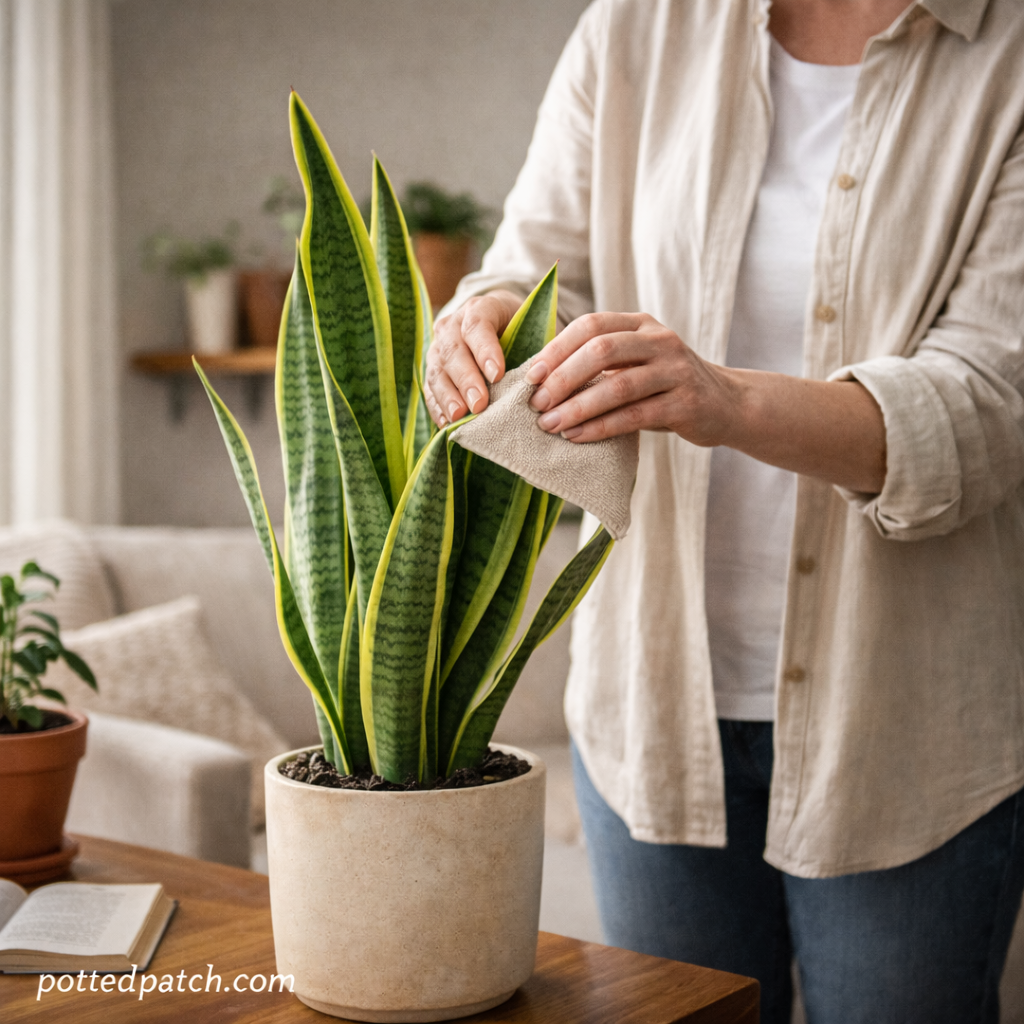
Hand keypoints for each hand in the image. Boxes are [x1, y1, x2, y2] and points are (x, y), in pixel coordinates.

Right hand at [424, 290, 522, 426]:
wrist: (502, 327)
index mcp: (480, 308)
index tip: (497, 375)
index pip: (477, 325)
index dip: (485, 350)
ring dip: (448, 395)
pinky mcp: (432, 369)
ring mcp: (439, 347)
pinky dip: (437, 406)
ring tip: (459, 416)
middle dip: (466, 379)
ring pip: (437, 370)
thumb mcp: (531, 330)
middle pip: (454, 350)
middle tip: (479, 404)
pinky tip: (446, 422)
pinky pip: (430, 388)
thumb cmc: (522, 331)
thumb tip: (538, 380)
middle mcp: (453, 325)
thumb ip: (532, 350)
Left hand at [526, 311, 735, 445]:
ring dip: (578, 407)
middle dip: (563, 378)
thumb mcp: (636, 363)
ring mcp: (676, 371)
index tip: (531, 375)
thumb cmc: (665, 386)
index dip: (557, 348)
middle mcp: (660, 341)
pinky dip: (601, 426)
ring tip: (550, 425)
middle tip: (537, 403)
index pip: (591, 324)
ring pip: (618, 385)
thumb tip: (541, 381)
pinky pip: (634, 415)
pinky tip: (577, 436)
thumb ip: (600, 365)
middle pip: (601, 350)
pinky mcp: (685, 404)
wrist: (725, 404)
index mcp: (641, 324)